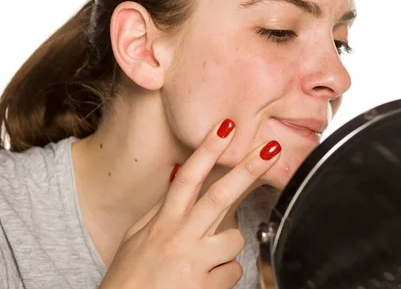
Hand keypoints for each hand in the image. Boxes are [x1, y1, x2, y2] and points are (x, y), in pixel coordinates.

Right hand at [99, 119, 281, 288]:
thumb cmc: (129, 279)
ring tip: (203, 261)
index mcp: (163, 223)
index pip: (189, 177)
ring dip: (226, 248)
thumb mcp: (136, 238)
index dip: (208, 149)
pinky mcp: (206, 288)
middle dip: (248, 169)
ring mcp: (195, 263)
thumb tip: (178, 177)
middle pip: (221, 196)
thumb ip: (160, 209)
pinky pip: (232, 272)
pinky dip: (222, 276)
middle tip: (271, 148)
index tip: (226, 126)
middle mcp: (180, 238)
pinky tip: (202, 282)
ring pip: (235, 240)